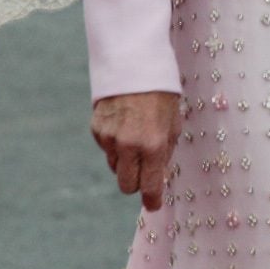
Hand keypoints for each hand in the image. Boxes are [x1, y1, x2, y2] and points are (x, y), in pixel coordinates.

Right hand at [91, 91, 181, 210]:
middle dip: (137, 183)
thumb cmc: (161, 93)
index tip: (153, 204)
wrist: (134, 63)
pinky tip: (124, 126)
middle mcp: (128, 145)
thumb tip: (160, 175)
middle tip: (145, 173)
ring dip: (126, 162)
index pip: (150, 186)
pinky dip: (115, 145)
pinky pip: (106, 149)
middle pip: (127, 185)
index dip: (152, 200)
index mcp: (153, 145)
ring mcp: (109, 138)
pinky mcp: (96, 129)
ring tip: (136, 139)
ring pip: (115, 167)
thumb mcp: (173, 122)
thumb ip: (166, 151)